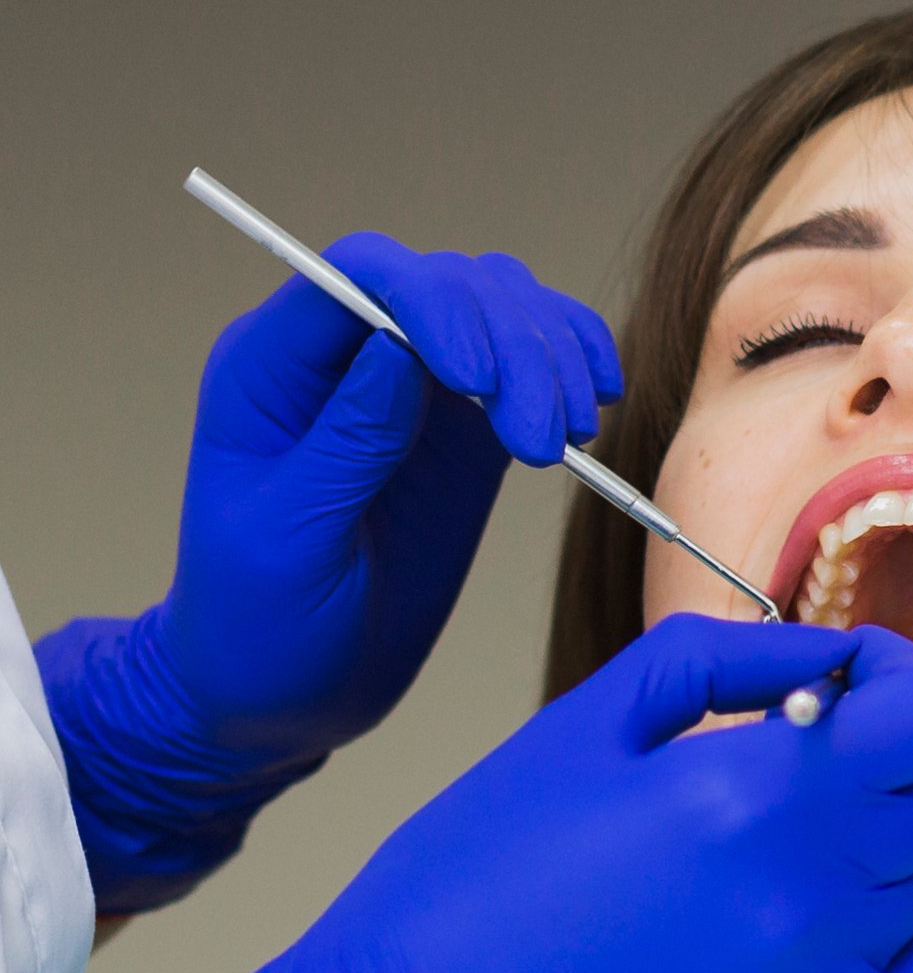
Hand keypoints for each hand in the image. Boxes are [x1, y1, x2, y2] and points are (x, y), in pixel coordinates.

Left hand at [36, 236, 619, 909]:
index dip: (434, 304)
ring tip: (571, 439)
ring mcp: (415, 388)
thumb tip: (400, 347)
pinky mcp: (468, 432)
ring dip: (553, 357)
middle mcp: (347, 358)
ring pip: (503, 307)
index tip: (479, 382)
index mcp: (275, 369)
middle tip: (539, 445)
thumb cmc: (259, 627)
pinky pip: (533, 364)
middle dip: (512, 347)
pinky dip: (575, 368)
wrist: (284, 696)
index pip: (363, 276)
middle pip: (451, 285)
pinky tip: (594, 410)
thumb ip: (345, 441)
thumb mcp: (287, 542)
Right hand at [111, 618, 912, 972]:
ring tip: (781, 847)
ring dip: (878, 848)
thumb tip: (832, 653)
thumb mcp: (584, 724)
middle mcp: (804, 883)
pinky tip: (836, 914)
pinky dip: (904, 934)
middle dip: (888, 758)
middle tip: (808, 761)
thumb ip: (728, 662)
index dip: (905, 680)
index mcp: (747, 787)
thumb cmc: (472, 881)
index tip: (859, 681)